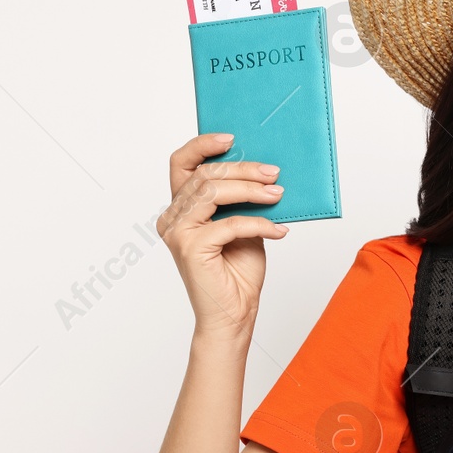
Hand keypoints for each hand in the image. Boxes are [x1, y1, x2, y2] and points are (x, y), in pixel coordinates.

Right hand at [158, 133, 289, 337]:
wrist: (235, 314)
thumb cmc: (238, 271)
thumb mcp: (243, 224)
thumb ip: (240, 199)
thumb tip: (262, 169)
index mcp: (181, 207)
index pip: (181, 164)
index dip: (202, 145)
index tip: (232, 138)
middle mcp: (172, 217)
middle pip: (205, 175)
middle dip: (243, 169)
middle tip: (273, 173)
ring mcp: (177, 232)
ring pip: (213, 193)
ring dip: (251, 191)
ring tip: (277, 195)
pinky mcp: (189, 248)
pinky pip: (229, 223)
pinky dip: (258, 224)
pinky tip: (279, 230)